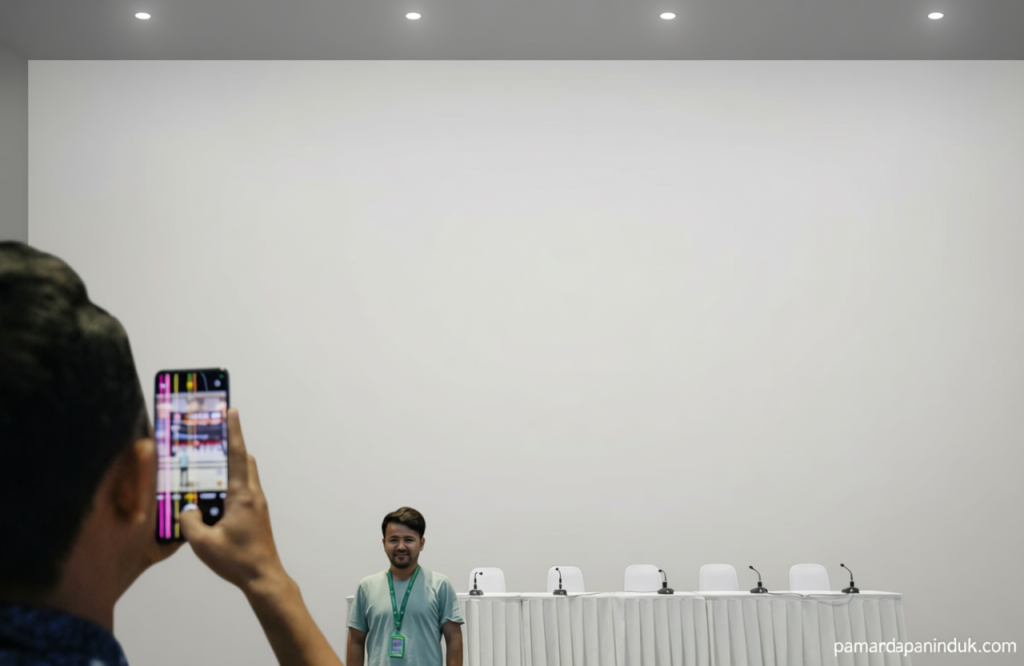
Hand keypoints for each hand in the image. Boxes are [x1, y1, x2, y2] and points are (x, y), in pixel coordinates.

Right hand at [179, 408, 287, 596]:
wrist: (263, 577)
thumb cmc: (236, 560)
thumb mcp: (202, 542)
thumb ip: (189, 521)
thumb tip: (187, 508)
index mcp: (242, 496)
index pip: (236, 455)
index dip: (233, 431)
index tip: (231, 410)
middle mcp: (253, 495)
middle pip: (244, 461)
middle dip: (231, 445)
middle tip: (213, 435)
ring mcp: (258, 504)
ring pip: (245, 475)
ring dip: (230, 466)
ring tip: (207, 467)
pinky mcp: (257, 514)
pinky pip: (244, 490)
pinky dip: (231, 484)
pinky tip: (214, 497)